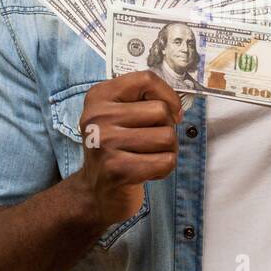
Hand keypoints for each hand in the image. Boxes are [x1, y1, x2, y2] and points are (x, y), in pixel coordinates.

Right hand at [76, 70, 183, 227]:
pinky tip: (147, 170)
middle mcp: (97, 117)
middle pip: (161, 111)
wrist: (94, 191)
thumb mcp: (119, 116)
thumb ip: (145, 102)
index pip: (146, 79)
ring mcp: (105, 143)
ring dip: (167, 150)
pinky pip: (165, 162)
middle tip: (151, 142)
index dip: (167, 95)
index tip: (169, 112)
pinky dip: (164, 168)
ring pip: (167, 137)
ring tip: (148, 156)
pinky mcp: (116, 170)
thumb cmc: (115, 150)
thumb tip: (177, 108)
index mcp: (99, 97)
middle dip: (167, 128)